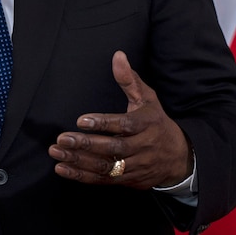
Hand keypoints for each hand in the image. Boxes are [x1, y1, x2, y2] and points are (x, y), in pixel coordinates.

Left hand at [48, 51, 192, 188]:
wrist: (178, 157)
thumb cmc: (156, 121)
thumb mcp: (147, 98)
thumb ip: (129, 79)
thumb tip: (117, 55)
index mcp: (147, 124)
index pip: (125, 125)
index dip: (103, 123)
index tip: (81, 120)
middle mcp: (143, 146)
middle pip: (114, 148)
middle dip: (86, 144)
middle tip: (62, 138)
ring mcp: (135, 166)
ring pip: (106, 167)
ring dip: (79, 161)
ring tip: (57, 153)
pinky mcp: (128, 180)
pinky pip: (103, 180)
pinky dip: (82, 176)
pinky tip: (63, 169)